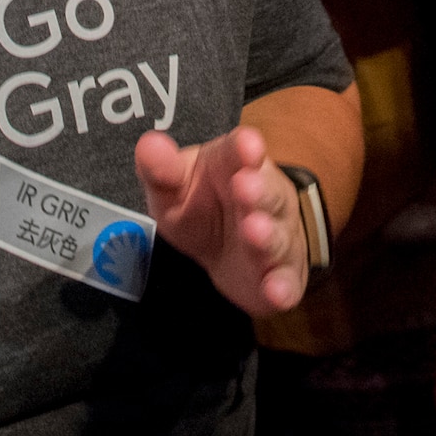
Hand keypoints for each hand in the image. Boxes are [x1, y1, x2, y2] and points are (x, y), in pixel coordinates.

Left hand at [134, 125, 307, 315]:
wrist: (223, 251)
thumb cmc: (199, 206)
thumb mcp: (172, 187)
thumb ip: (160, 169)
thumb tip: (148, 145)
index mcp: (235, 166)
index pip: (241, 150)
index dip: (244, 147)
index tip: (247, 144)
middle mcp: (267, 198)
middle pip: (269, 192)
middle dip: (259, 190)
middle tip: (244, 187)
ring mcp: (279, 237)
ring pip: (278, 236)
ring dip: (268, 235)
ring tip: (254, 231)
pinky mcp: (282, 276)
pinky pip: (287, 282)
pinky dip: (283, 287)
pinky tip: (276, 291)